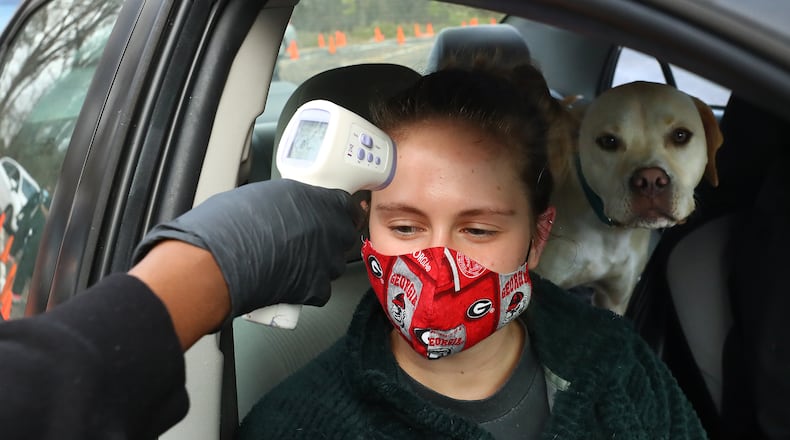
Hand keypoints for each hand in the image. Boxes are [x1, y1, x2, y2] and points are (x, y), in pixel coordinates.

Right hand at [133, 179, 356, 317]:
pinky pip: (320, 290)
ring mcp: (327, 263)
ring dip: (319, 263)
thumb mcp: (265, 192)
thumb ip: (289, 200)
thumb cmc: (234, 222)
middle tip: (305, 238)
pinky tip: (289, 282)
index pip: (348, 205)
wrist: (222, 262)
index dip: (338, 211)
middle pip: (343, 235)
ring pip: (333, 263)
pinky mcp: (316, 290)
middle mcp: (332, 232)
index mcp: (323, 202)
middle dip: (329, 237)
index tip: (331, 213)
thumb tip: (285, 206)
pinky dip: (307, 289)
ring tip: (292, 261)